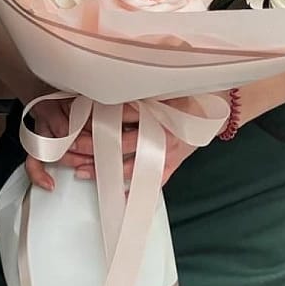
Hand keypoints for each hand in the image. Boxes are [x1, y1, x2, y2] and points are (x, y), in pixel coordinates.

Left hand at [25, 97, 199, 190]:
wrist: (214, 108)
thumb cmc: (185, 96)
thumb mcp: (162, 90)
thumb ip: (138, 93)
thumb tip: (110, 89)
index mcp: (154, 111)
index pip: (118, 118)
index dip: (95, 123)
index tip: (75, 125)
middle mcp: (159, 133)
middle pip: (118, 143)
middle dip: (92, 148)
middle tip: (70, 150)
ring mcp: (165, 152)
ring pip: (129, 166)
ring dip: (105, 170)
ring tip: (82, 172)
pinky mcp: (172, 164)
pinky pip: (152, 182)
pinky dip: (134, 190)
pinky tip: (117, 196)